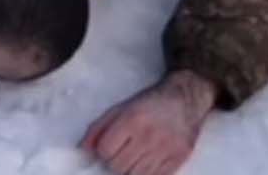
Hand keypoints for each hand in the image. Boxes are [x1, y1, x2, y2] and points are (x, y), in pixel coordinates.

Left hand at [81, 71, 216, 174]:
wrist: (184, 100)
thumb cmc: (148, 103)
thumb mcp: (119, 109)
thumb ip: (98, 128)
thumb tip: (83, 149)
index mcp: (131, 120)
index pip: (106, 150)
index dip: (102, 152)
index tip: (107, 148)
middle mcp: (149, 136)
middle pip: (119, 166)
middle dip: (115, 162)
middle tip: (120, 154)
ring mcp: (166, 149)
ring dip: (130, 170)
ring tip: (133, 158)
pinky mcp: (179, 159)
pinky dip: (147, 174)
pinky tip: (146, 163)